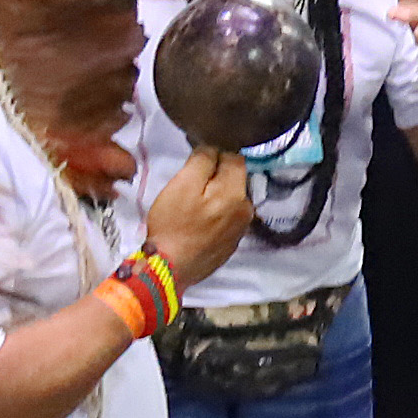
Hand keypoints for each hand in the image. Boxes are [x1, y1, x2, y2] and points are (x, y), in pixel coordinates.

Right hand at [143, 147, 252, 280]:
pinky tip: (199, 223)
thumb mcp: (183, 183)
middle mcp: (247, 209)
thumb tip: (214, 149)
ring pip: (231, 199)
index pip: (235, 158)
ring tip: (193, 207)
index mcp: (238, 192)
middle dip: (216, 177)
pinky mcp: (232, 243)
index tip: (195, 165)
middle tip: (190, 187)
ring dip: (217, 196)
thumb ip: (203, 160)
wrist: (169, 269)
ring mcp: (241, 229)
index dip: (214, 155)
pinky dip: (216, 215)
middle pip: (234, 179)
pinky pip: (227, 218)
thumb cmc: (173, 224)